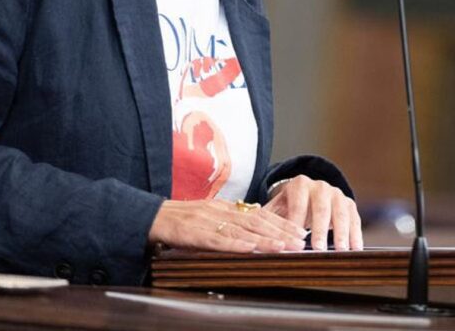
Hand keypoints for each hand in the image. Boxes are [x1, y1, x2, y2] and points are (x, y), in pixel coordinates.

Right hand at [148, 198, 306, 252]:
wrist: (154, 216)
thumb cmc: (183, 219)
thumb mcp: (211, 215)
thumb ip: (232, 221)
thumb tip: (256, 228)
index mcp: (227, 207)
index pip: (260, 214)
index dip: (281, 222)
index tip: (299, 230)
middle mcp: (222, 211)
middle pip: (257, 221)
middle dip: (281, 231)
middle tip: (300, 240)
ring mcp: (209, 222)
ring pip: (242, 230)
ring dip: (264, 239)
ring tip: (283, 246)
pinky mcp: (195, 234)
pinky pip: (218, 240)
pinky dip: (235, 244)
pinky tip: (250, 248)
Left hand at [263, 175, 362, 250]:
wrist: (308, 194)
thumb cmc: (289, 206)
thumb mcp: (277, 208)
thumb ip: (268, 220)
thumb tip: (255, 237)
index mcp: (299, 184)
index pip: (298, 204)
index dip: (298, 222)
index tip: (297, 241)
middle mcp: (320, 186)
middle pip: (321, 208)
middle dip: (320, 229)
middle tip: (319, 248)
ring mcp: (336, 194)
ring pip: (340, 213)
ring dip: (342, 232)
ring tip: (341, 250)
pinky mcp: (349, 203)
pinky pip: (354, 218)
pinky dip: (356, 234)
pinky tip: (356, 248)